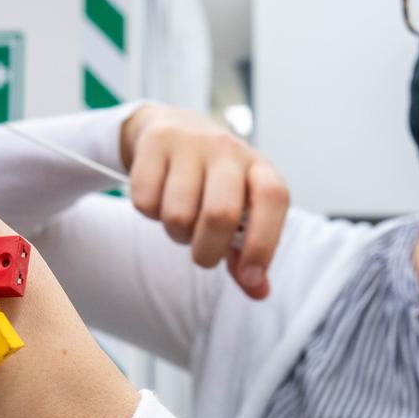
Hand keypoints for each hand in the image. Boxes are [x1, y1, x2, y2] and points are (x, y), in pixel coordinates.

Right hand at [120, 105, 288, 298]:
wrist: (174, 126)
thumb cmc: (214, 181)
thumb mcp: (240, 209)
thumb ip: (247, 252)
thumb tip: (259, 290)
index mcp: (259, 168)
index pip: (272, 198)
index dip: (263, 243)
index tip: (249, 276)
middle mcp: (228, 150)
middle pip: (220, 214)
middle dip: (207, 251)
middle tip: (203, 254)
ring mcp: (190, 143)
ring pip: (177, 214)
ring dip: (176, 234)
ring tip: (181, 220)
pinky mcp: (155, 143)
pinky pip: (145, 202)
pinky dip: (150, 214)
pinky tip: (160, 200)